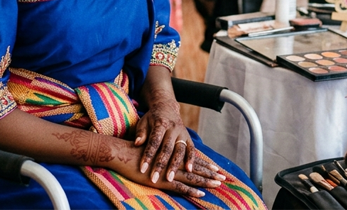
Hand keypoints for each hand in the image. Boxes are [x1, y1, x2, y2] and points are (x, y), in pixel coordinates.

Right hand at [110, 138, 225, 197]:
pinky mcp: (162, 180)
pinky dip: (192, 190)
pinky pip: (180, 186)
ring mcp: (168, 171)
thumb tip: (165, 160)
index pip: (191, 160)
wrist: (121, 153)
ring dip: (206, 181)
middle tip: (224, 177)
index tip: (216, 169)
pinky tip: (202, 194)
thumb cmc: (133, 153)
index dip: (204, 165)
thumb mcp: (150, 153)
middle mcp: (172, 162)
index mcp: (170, 155)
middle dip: (210, 173)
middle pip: (195, 168)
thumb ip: (159, 156)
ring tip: (218, 184)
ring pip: (192, 176)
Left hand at [133, 97, 198, 183]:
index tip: (142, 169)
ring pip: (179, 151)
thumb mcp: (144, 122)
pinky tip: (189, 170)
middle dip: (160, 165)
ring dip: (175, 166)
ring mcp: (182, 133)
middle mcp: (173, 128)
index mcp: (160, 124)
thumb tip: (137, 143)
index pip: (154, 141)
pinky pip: (191, 149)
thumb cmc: (152, 119)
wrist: (167, 107)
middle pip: (167, 148)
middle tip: (154, 179)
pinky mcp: (188, 137)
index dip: (148, 155)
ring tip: (169, 179)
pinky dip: (191, 159)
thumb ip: (141, 133)